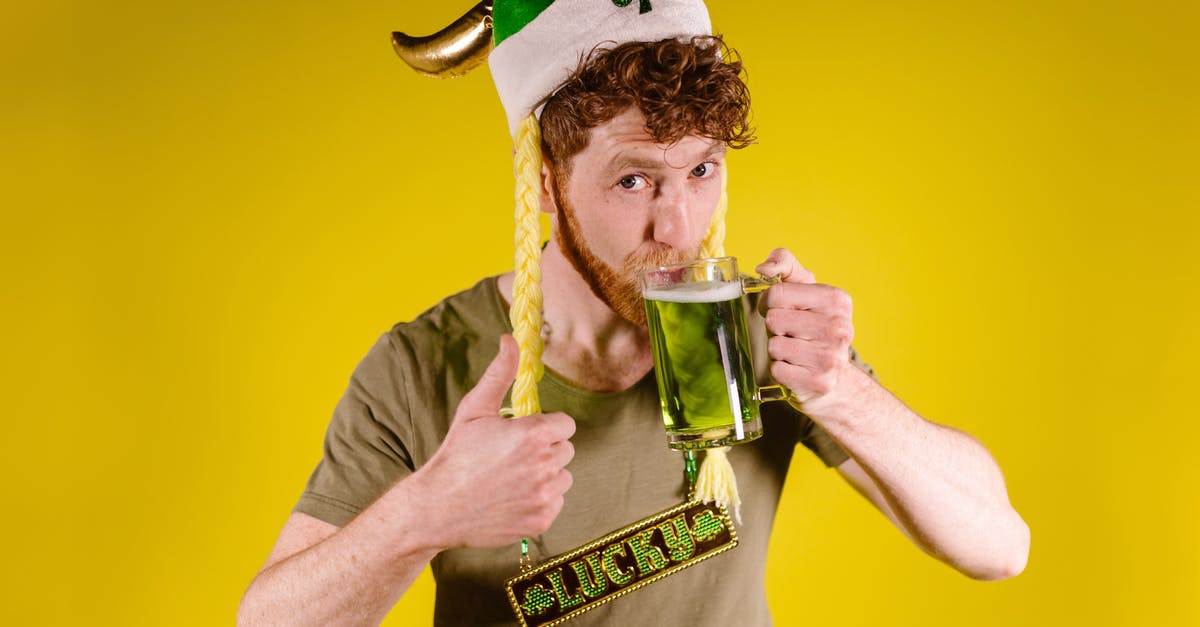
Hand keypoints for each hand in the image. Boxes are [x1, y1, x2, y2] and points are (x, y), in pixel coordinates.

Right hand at [413, 335, 574, 548]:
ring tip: (513, 477)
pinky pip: (556, 501)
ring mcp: (545, 495)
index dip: (546, 427)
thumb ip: (500, 373)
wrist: (438, 507)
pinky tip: (514, 497)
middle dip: (546, 450)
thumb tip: (511, 340)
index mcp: (535, 434)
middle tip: (513, 456)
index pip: (566, 425)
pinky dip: (541, 499)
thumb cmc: (456, 455)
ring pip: (563, 476)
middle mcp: (545, 465)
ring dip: (546, 475)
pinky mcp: (542, 519)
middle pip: (566, 450)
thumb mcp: (475, 409)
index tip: (524, 434)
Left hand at [756, 248, 855, 407]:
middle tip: (791, 333)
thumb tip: (764, 269)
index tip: (780, 309)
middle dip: (775, 327)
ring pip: (775, 345)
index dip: (769, 302)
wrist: (835, 377)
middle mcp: (840, 328)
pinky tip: (796, 368)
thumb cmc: (812, 326)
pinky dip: (780, 369)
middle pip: (774, 319)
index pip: (778, 293)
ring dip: (777, 349)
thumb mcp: (804, 289)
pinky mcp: (819, 382)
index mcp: (837, 300)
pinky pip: (777, 369)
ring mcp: (831, 357)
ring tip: (794, 351)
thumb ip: (784, 264)